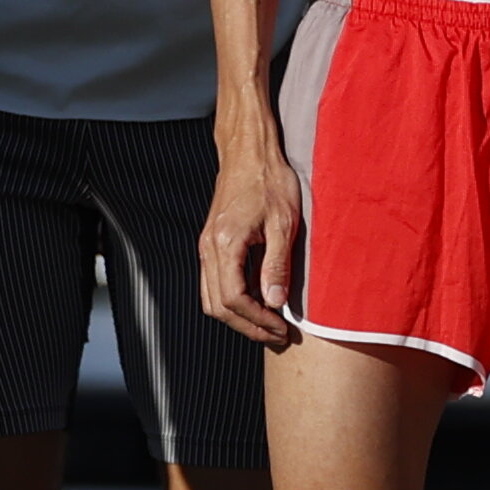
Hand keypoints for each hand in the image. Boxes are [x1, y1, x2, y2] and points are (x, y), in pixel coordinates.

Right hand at [199, 129, 304, 348]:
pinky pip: (213, 283)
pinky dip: (231, 300)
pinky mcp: (210, 244)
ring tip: (267, 323)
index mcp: (225, 244)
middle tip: (277, 335)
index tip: (282, 329)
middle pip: (217, 305)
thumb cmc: (270, 182)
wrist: (248, 153)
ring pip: (210, 298)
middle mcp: (208, 248)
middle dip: (246, 326)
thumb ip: (276, 265)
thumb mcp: (283, 224)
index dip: (258, 320)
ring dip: (237, 317)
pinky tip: (257, 301)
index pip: (234, 298)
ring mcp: (206, 246)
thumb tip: (275, 303)